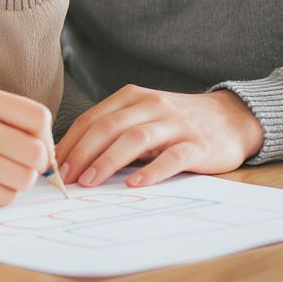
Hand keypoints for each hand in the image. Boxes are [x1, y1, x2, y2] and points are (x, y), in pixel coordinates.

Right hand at [0, 87, 53, 209]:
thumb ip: (12, 120)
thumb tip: (52, 152)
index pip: (39, 117)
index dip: (46, 136)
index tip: (38, 145)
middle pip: (37, 152)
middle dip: (36, 164)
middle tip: (19, 164)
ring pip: (26, 178)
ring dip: (17, 180)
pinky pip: (7, 198)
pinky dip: (0, 195)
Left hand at [55, 86, 263, 188]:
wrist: (231, 118)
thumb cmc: (176, 124)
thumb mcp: (143, 119)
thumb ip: (114, 133)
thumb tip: (72, 161)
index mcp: (132, 97)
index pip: (93, 118)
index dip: (70, 142)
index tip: (51, 165)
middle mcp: (151, 105)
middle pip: (109, 126)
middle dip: (82, 152)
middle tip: (65, 177)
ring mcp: (175, 124)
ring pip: (135, 138)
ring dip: (108, 160)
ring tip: (90, 181)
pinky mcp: (198, 144)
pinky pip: (172, 156)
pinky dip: (152, 170)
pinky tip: (135, 184)